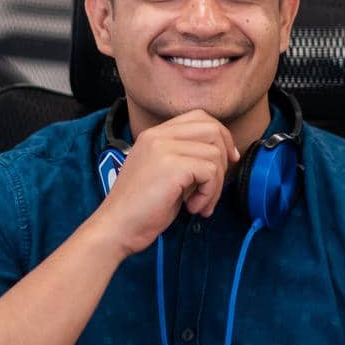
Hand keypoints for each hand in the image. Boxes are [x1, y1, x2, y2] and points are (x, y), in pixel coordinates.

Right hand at [88, 110, 240, 256]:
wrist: (117, 227)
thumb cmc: (140, 208)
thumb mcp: (162, 172)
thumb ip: (184, 157)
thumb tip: (220, 157)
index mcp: (154, 134)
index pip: (198, 117)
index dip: (220, 136)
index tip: (227, 159)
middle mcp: (158, 136)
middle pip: (212, 128)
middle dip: (225, 157)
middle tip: (217, 183)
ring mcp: (163, 148)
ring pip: (215, 154)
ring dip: (216, 184)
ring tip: (200, 203)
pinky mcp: (171, 166)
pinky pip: (210, 172)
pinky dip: (209, 193)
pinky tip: (193, 207)